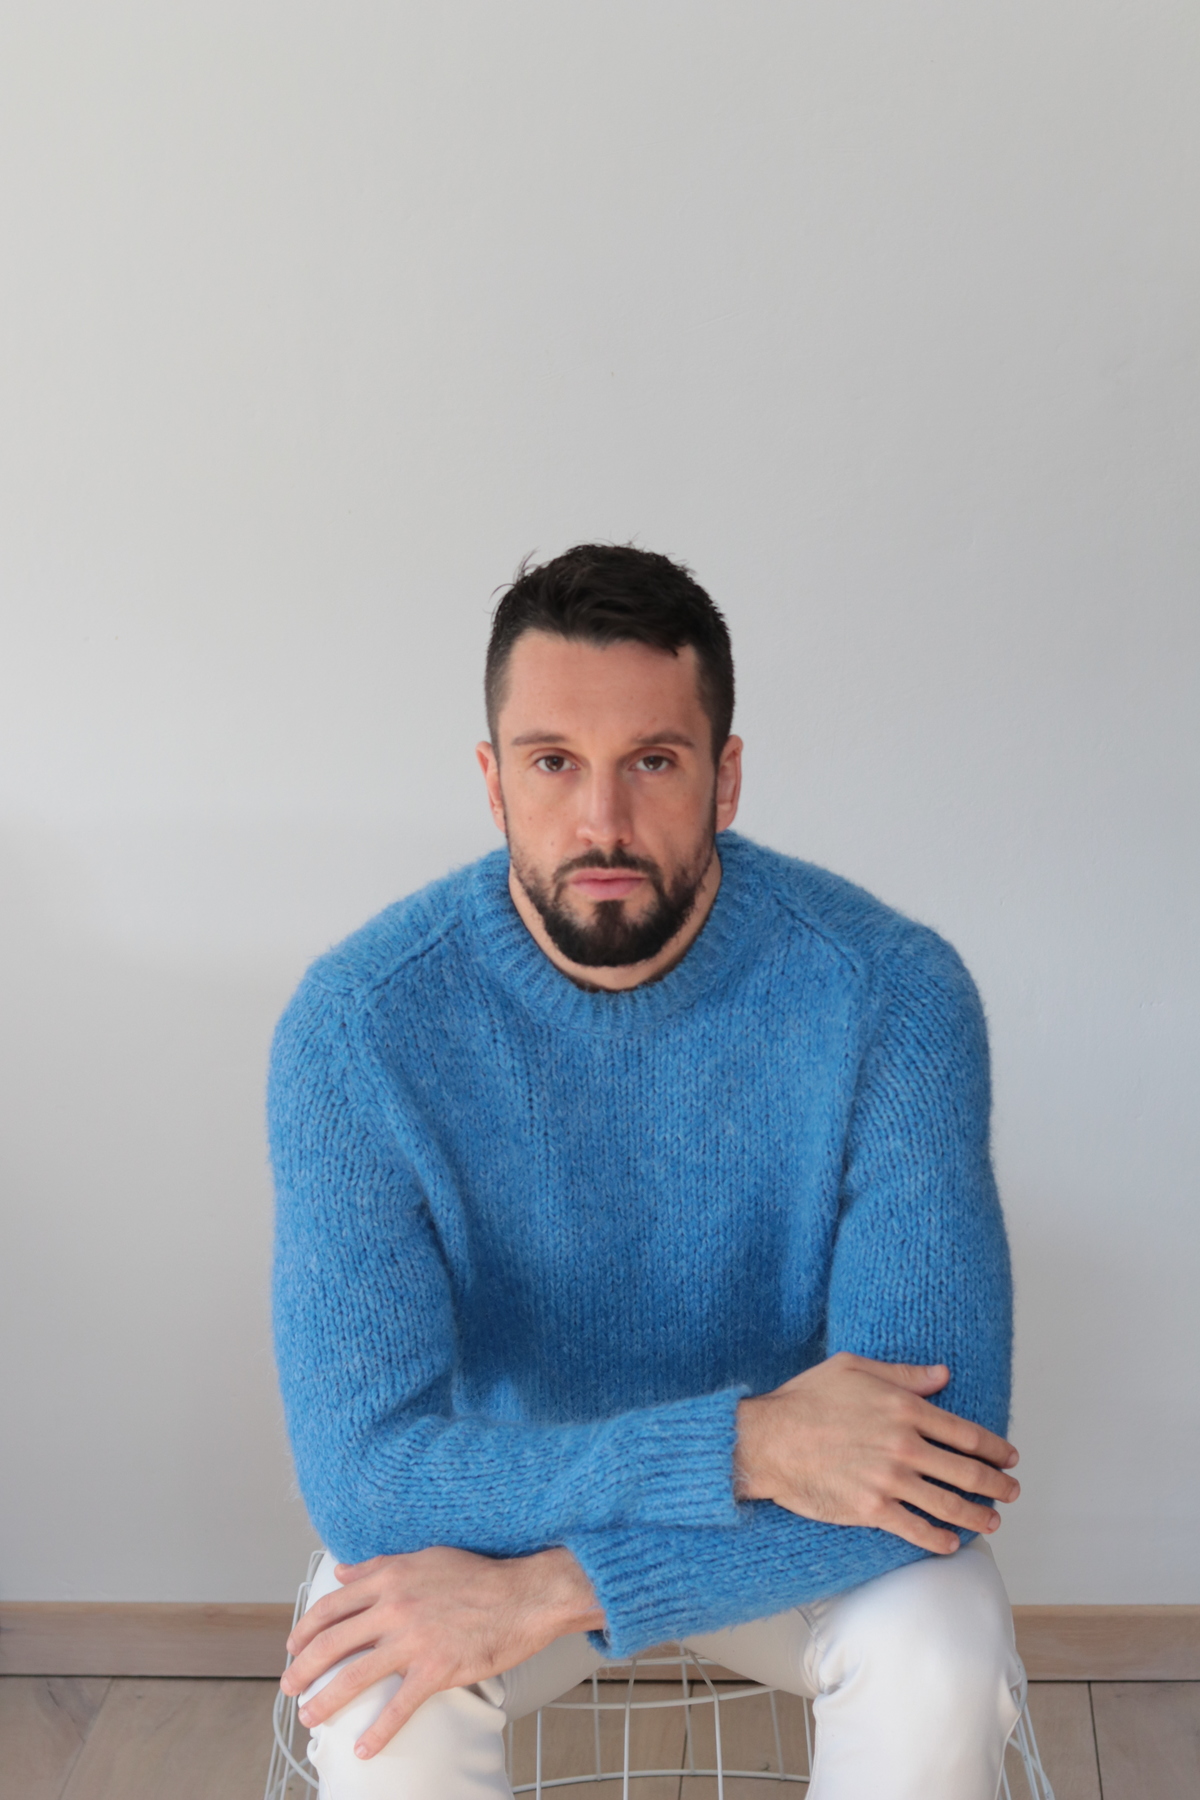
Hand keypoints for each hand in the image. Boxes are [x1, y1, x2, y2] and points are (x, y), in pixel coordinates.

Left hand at [280, 1545, 603, 1758]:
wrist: (524, 1595)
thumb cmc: (478, 1574)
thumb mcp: (424, 1558)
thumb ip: (379, 1565)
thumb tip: (341, 1571)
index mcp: (390, 1579)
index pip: (332, 1606)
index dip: (304, 1629)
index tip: (292, 1647)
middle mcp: (395, 1608)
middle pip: (332, 1643)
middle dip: (302, 1669)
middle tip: (289, 1687)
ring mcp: (415, 1640)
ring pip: (354, 1676)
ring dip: (325, 1702)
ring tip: (309, 1717)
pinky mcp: (437, 1670)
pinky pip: (398, 1707)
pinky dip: (378, 1732)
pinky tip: (363, 1749)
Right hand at [734, 1352, 1019, 1554]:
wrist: (768, 1440)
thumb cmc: (806, 1398)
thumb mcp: (855, 1368)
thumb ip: (904, 1374)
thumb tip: (943, 1375)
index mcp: (905, 1409)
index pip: (966, 1434)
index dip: (995, 1448)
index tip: (1009, 1457)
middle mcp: (904, 1446)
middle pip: (967, 1472)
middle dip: (997, 1484)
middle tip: (1011, 1491)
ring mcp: (889, 1480)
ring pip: (948, 1505)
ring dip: (977, 1515)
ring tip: (992, 1520)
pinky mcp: (871, 1510)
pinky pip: (916, 1530)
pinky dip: (940, 1540)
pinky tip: (952, 1543)